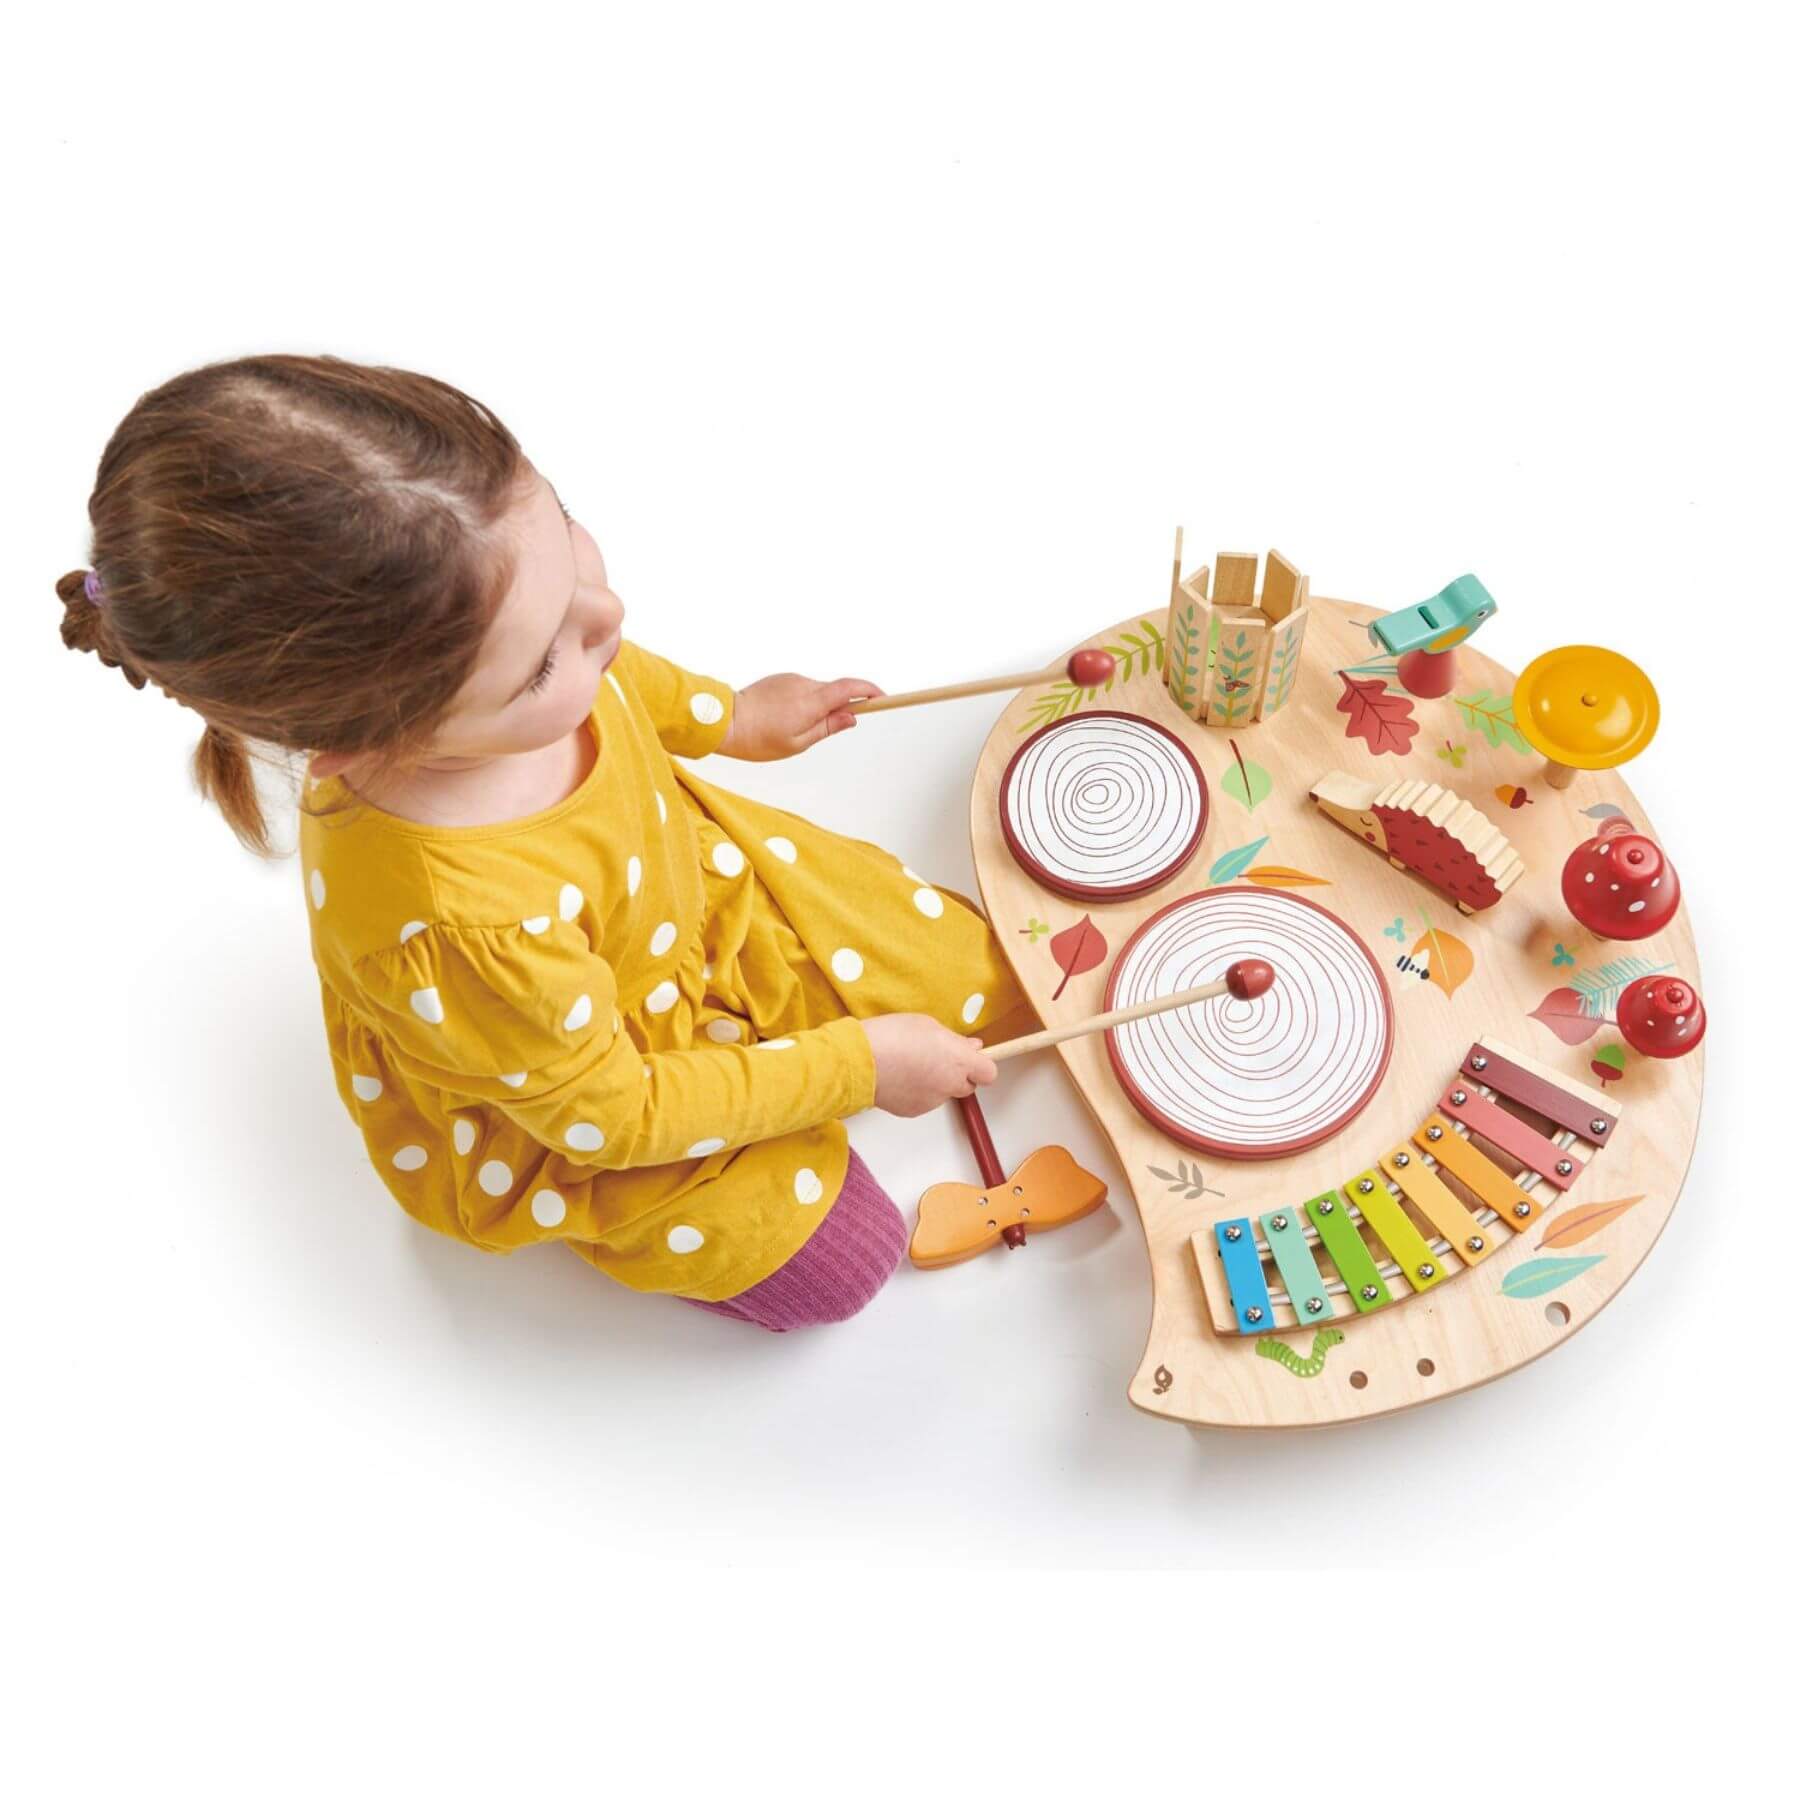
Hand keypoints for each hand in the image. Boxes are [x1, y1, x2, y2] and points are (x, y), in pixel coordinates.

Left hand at [720, 672, 884, 760]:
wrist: (725, 721)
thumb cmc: (758, 739)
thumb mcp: (798, 743)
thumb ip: (828, 727)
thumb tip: (852, 716)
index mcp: (810, 702)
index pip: (849, 688)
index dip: (869, 691)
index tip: (883, 699)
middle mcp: (803, 684)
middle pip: (836, 690)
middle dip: (842, 706)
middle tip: (832, 727)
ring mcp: (792, 679)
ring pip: (819, 691)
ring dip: (820, 706)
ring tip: (796, 727)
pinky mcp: (782, 678)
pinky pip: (804, 689)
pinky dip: (805, 701)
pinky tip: (786, 717)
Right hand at [860, 1014, 997, 1117]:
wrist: (860, 1061)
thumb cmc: (891, 1036)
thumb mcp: (928, 1025)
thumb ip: (954, 1040)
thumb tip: (970, 1047)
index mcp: (959, 1060)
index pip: (989, 1072)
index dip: (981, 1065)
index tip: (971, 1057)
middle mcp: (950, 1084)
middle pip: (968, 1085)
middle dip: (958, 1074)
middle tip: (938, 1058)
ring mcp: (933, 1101)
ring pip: (943, 1093)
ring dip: (936, 1082)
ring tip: (911, 1065)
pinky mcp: (914, 1111)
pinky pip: (924, 1101)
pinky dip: (917, 1092)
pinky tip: (901, 1077)